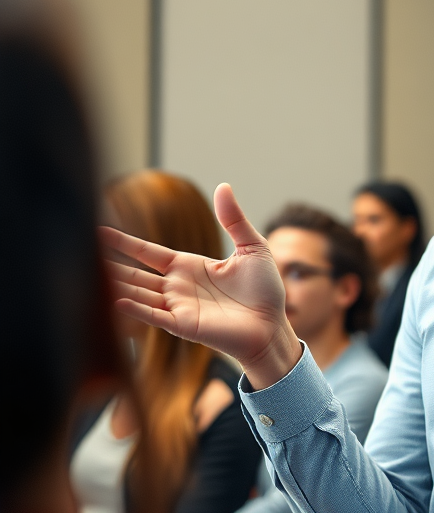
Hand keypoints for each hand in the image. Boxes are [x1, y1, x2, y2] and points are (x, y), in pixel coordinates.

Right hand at [102, 183, 301, 387]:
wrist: (274, 326)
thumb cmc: (264, 290)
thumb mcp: (252, 247)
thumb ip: (234, 219)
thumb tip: (223, 186)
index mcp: (190, 266)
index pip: (148, 252)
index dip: (125, 243)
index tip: (99, 231)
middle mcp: (177, 287)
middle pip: (135, 274)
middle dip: (110, 265)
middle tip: (80, 252)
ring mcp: (178, 307)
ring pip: (138, 294)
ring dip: (116, 285)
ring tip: (90, 275)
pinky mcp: (184, 325)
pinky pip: (154, 316)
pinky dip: (135, 309)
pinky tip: (116, 301)